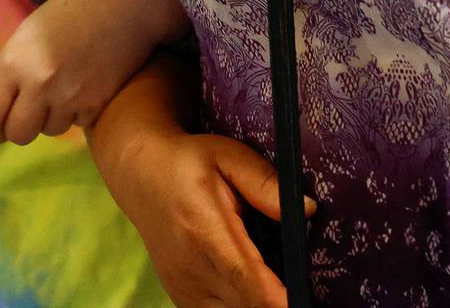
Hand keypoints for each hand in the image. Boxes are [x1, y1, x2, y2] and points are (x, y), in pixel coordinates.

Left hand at [0, 0, 188, 145]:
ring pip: (50, 130)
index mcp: (13, 60)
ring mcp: (70, 95)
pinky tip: (88, 82)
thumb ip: (7, 73)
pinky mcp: (98, 103)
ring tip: (67, 83)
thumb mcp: (27, 36)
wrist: (126, 1)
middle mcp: (39, 81)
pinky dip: (81, 110)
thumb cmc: (72, 13)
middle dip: (23, 126)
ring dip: (54, 115)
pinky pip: (78, 123)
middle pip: (18, 134)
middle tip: (32, 110)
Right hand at [109, 129, 312, 307]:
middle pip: (243, 302)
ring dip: (258, 304)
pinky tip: (256, 289)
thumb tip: (307, 209)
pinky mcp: (182, 296)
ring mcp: (184, 287)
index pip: (243, 272)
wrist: (143, 177)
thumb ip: (265, 183)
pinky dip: (242, 306)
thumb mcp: (229, 156)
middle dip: (277, 301)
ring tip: (282, 286)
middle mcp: (191, 266)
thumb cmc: (190, 163)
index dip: (272, 295)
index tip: (297, 300)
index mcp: (204, 228)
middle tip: (304, 289)